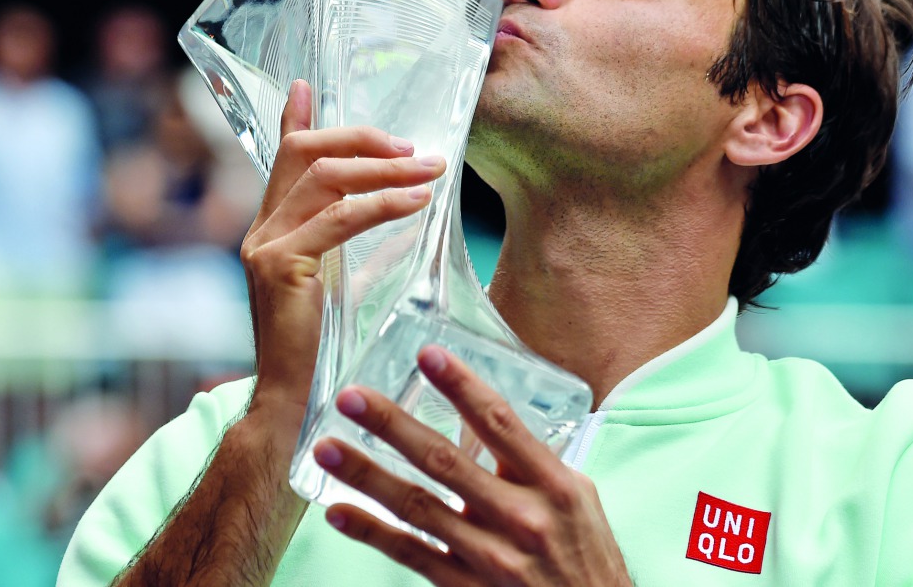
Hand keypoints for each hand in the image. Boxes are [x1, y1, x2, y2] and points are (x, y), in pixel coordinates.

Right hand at [240, 80, 446, 423]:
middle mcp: (260, 227)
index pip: (282, 157)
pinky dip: (384, 203)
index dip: (295, 117)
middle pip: (306, 152)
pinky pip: (340, 218)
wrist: (290, 400)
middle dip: (364, 139)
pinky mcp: (279, 266)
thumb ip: (346, 240)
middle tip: (416, 148)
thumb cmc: (321, 344)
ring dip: (387, 168)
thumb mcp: (336, 278)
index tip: (308, 85)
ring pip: (326, 177)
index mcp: (270, 226)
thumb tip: (389, 204)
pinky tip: (417, 201)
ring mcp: (264, 244)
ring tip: (431, 169)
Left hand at [313, 347, 632, 585]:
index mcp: (552, 484)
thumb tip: (484, 422)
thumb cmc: (586, 556)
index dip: (462, 387)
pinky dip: (371, 532)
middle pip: (445, 462)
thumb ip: (532, 462)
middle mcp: (520, 516)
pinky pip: (410, 555)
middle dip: (393, 426)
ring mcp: (490, 556)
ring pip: (417, 508)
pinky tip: (339, 511)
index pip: (500, 423)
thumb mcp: (577, 498)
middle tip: (352, 398)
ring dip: (366, 476)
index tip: (428, 355)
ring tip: (326, 448)